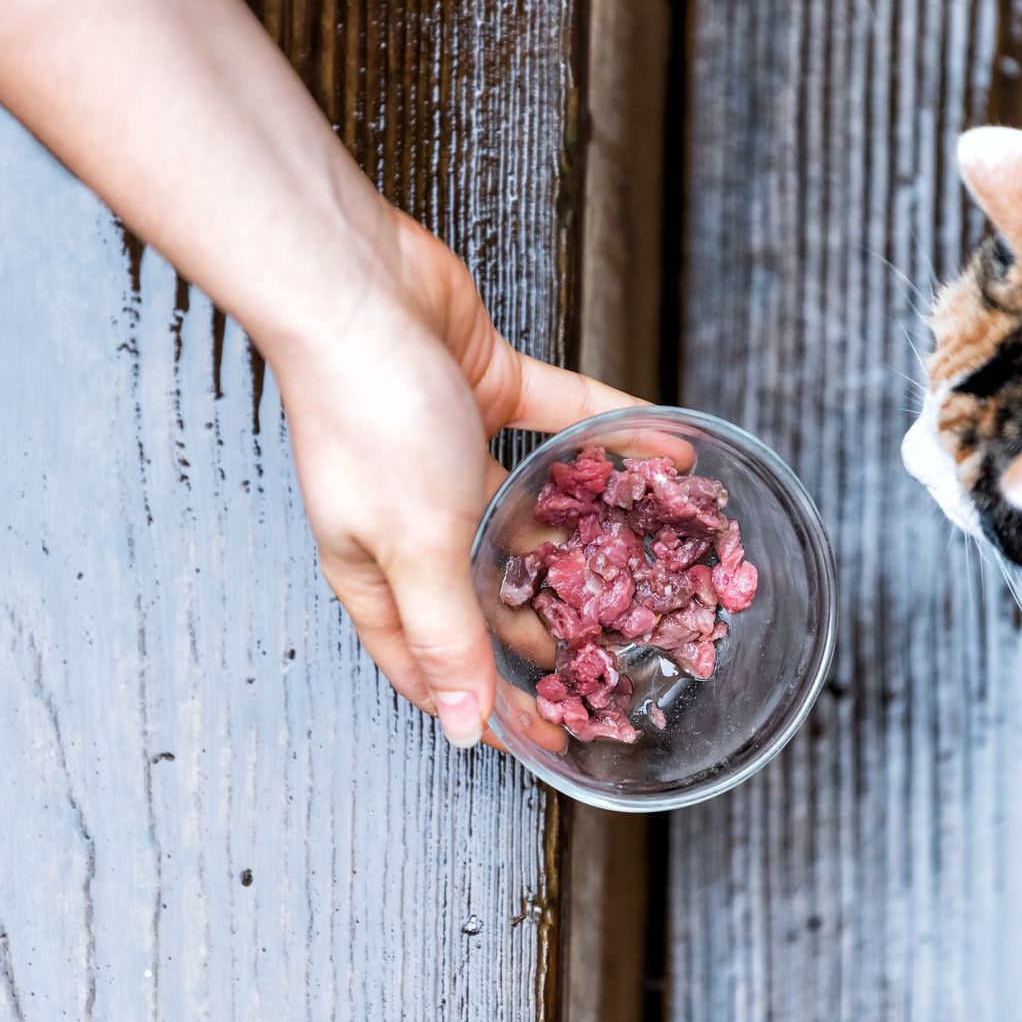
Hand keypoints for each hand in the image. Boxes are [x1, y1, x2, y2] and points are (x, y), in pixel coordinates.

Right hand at [269, 208, 642, 746]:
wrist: (355, 287)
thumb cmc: (370, 421)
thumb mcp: (415, 547)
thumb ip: (448, 636)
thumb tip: (464, 731)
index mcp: (379, 570)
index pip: (435, 661)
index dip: (491, 704)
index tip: (556, 734)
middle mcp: (413, 517)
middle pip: (488, 587)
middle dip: (549, 619)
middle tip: (619, 650)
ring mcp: (448, 450)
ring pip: (531, 504)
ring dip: (586, 525)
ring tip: (651, 554)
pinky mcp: (483, 387)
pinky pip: (562, 420)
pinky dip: (610, 432)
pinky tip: (666, 450)